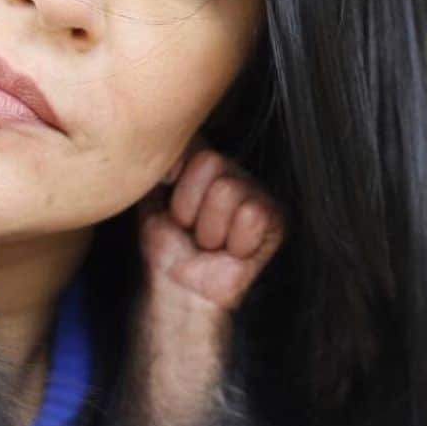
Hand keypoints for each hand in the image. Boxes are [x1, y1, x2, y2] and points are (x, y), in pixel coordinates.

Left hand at [141, 147, 284, 311]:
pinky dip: (235, 242)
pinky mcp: (276, 220)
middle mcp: (233, 172)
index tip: (172, 210)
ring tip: (209, 243)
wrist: (180, 287)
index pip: (194, 145)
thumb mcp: (150, 199)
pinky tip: (231, 251)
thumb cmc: (168, 247)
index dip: (176, 183)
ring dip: (210, 228)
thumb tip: (165, 138)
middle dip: (190, 205)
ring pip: (229, 190)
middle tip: (191, 230)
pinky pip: (252, 214)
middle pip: (211, 162)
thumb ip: (157, 166)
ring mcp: (257, 193)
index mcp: (205, 163)